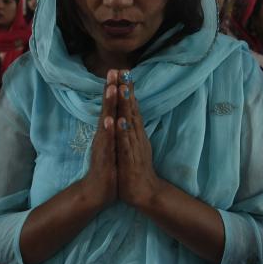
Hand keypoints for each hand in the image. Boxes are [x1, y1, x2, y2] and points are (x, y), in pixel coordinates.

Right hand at [77, 69, 118, 209]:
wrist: (98, 191)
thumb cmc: (109, 167)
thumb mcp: (114, 144)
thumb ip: (115, 128)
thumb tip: (120, 113)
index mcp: (109, 130)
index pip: (113, 106)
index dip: (117, 88)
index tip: (121, 70)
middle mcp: (104, 134)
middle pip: (108, 108)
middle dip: (110, 89)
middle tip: (113, 70)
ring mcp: (103, 144)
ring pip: (106, 121)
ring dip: (108, 105)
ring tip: (111, 88)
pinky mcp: (103, 156)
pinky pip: (107, 142)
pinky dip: (108, 131)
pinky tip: (110, 120)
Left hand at [115, 70, 161, 208]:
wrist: (144, 192)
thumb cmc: (135, 168)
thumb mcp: (133, 144)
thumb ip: (131, 128)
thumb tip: (129, 112)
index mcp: (135, 132)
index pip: (131, 106)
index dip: (128, 89)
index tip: (123, 71)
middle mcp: (136, 135)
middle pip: (132, 109)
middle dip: (128, 90)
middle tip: (124, 71)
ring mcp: (134, 145)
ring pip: (130, 122)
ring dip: (127, 105)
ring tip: (123, 88)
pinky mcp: (130, 158)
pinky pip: (125, 143)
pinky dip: (123, 131)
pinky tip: (119, 120)